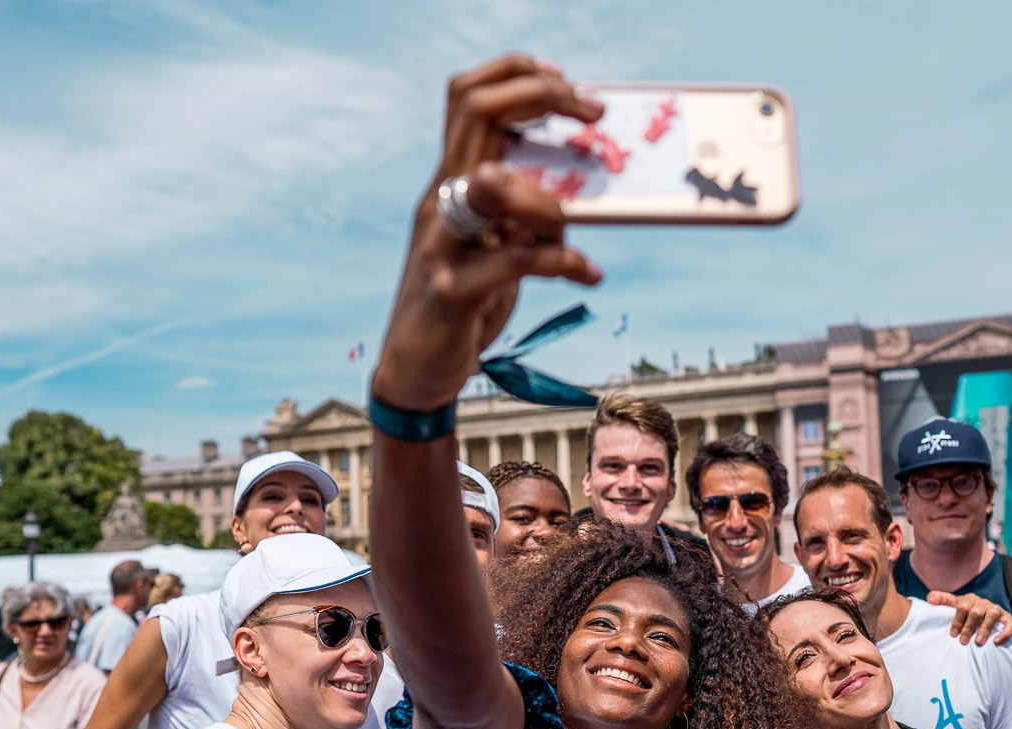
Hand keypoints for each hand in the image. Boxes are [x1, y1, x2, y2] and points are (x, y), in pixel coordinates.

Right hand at [370, 55, 603, 411]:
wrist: (416, 370)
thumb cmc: (465, 304)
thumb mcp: (494, 246)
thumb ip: (521, 213)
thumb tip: (576, 193)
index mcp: (450, 183)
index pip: (469, 96)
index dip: (517, 74)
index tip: (568, 87)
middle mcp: (439, 201)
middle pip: (480, 111)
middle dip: (545, 98)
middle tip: (595, 119)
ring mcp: (441, 244)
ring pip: (495, 183)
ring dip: (550, 200)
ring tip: (575, 234)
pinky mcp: (453, 292)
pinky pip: (517, 260)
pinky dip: (565, 262)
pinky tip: (589, 274)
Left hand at [926, 591, 1011, 645]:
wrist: (981, 618)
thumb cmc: (963, 614)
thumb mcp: (951, 606)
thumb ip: (941, 600)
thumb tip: (929, 600)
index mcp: (969, 599)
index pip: (962, 606)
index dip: (957, 620)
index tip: (953, 633)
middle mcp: (983, 602)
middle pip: (976, 612)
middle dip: (969, 627)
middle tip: (963, 641)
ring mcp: (996, 609)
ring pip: (992, 616)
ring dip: (985, 629)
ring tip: (978, 643)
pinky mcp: (1007, 618)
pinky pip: (1009, 624)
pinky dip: (1004, 632)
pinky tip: (996, 642)